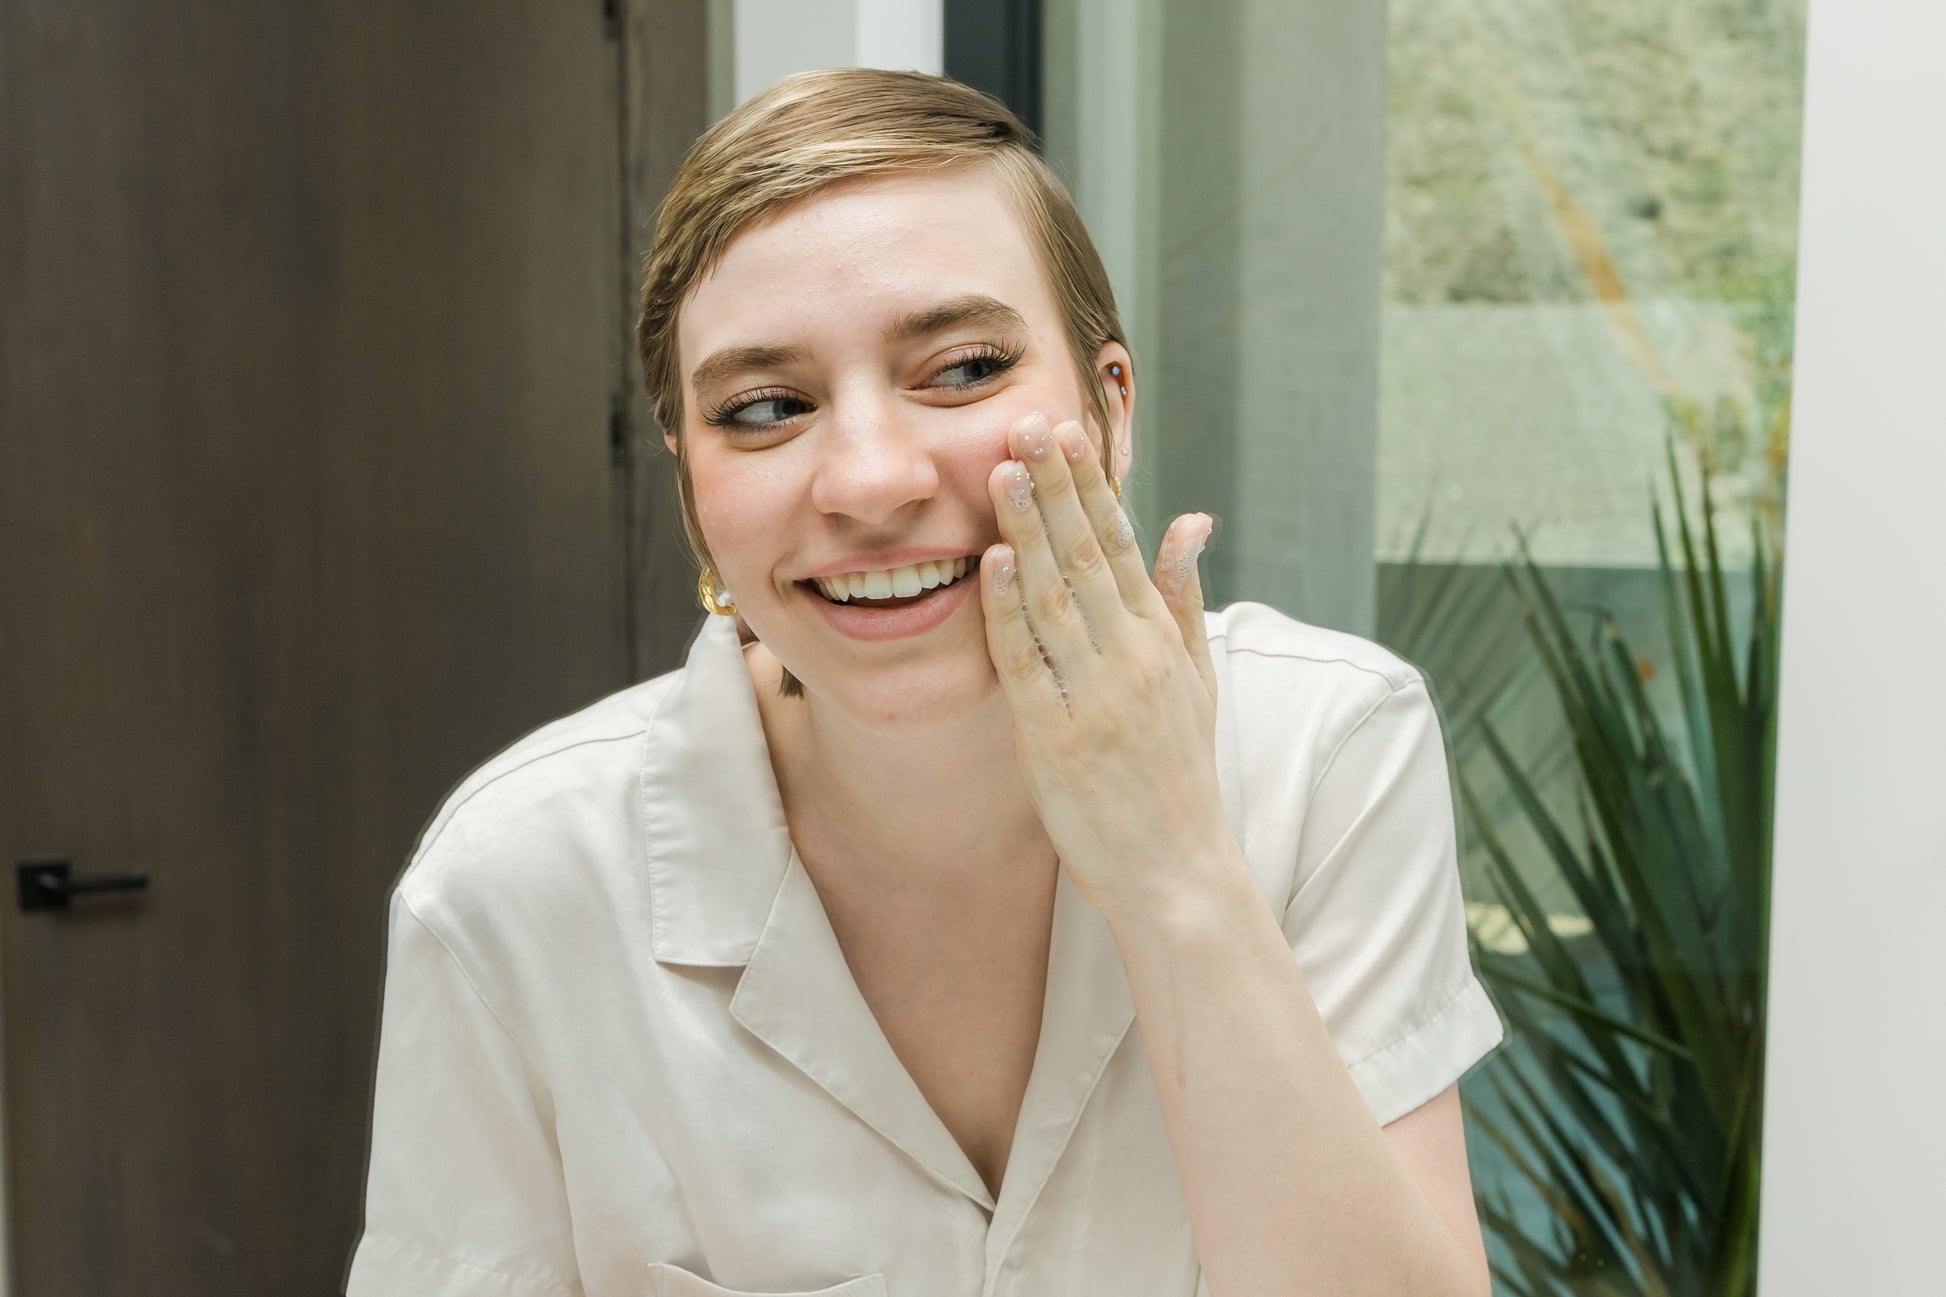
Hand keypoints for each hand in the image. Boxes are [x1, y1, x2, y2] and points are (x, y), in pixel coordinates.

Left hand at [979, 411, 1230, 920]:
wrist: (1178, 872)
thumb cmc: (1180, 775)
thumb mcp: (1197, 679)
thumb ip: (1183, 597)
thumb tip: (1190, 520)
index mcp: (1160, 639)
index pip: (1121, 544)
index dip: (1091, 485)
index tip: (1066, 430)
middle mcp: (1132, 658)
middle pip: (1087, 555)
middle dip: (1057, 485)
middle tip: (1027, 421)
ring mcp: (1096, 697)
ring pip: (1055, 597)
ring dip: (1027, 531)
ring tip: (1002, 471)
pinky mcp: (1057, 740)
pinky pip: (1028, 664)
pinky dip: (1009, 612)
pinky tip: (991, 563)